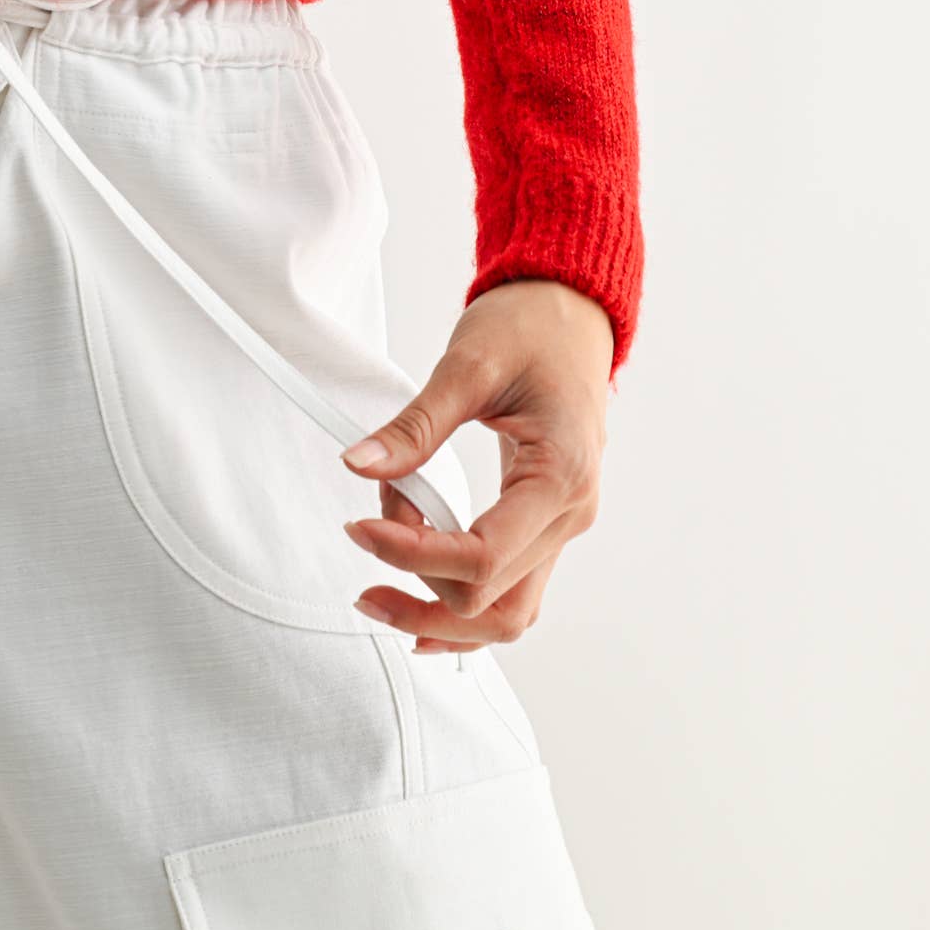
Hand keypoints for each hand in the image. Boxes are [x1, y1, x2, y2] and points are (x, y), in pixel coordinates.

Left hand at [337, 278, 614, 650]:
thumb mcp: (467, 366)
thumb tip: (360, 465)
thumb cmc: (531, 329)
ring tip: (377, 590)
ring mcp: (563, 526)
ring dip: (439, 617)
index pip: (482, 558)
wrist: (571, 312)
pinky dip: (464, 606)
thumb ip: (415, 426)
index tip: (358, 530)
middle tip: (363, 535)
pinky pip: (511, 590)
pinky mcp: (544, 524)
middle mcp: (570, 515)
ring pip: (506, 615)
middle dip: (417, 585)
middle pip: (492, 604)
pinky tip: (418, 604)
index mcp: (559, 477)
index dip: (413, 555)